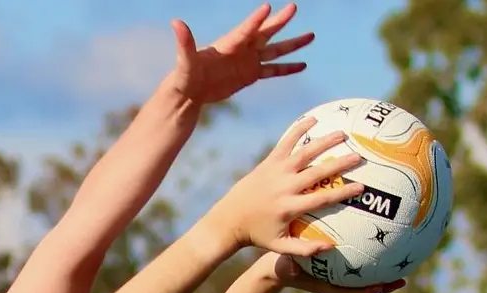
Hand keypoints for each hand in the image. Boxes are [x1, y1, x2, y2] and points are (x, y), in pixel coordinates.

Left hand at [165, 4, 313, 104]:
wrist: (190, 90)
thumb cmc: (185, 75)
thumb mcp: (185, 61)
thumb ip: (184, 42)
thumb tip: (175, 23)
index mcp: (228, 43)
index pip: (245, 30)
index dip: (255, 20)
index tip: (268, 7)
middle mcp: (242, 48)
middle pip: (265, 32)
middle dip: (279, 21)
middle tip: (293, 7)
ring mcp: (248, 60)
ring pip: (275, 50)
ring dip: (293, 44)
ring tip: (311, 35)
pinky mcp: (251, 74)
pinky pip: (273, 70)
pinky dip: (287, 68)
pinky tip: (303, 65)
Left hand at [206, 120, 365, 255]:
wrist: (229, 219)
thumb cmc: (258, 235)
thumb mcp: (279, 246)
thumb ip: (305, 248)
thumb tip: (331, 247)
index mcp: (289, 208)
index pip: (321, 199)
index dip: (342, 193)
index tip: (361, 187)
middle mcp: (284, 188)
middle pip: (317, 173)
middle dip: (339, 164)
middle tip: (359, 156)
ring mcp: (276, 173)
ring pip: (303, 154)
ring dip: (324, 142)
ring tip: (343, 133)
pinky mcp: (268, 163)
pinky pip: (285, 143)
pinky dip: (298, 130)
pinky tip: (313, 119)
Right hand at [264, 252, 403, 292]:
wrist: (274, 268)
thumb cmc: (279, 266)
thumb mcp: (283, 264)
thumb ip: (290, 265)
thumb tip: (300, 258)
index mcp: (326, 286)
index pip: (351, 292)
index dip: (368, 291)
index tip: (384, 287)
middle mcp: (336, 283)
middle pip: (364, 287)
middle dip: (383, 285)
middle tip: (402, 279)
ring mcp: (337, 276)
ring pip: (363, 276)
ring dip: (381, 271)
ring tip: (400, 260)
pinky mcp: (335, 267)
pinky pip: (355, 262)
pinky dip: (367, 254)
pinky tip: (376, 236)